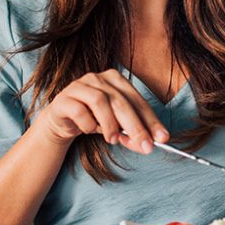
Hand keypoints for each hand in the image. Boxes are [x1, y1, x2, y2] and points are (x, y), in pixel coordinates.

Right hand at [36, 70, 168, 153]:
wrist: (61, 122)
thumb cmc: (93, 120)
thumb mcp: (116, 127)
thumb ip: (131, 134)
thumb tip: (150, 145)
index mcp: (116, 79)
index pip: (138, 100)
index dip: (151, 120)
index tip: (162, 138)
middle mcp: (98, 78)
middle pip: (121, 101)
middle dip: (136, 126)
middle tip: (145, 146)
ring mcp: (79, 86)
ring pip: (100, 101)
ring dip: (110, 125)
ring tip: (113, 140)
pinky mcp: (63, 99)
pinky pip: (79, 110)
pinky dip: (88, 124)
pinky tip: (89, 130)